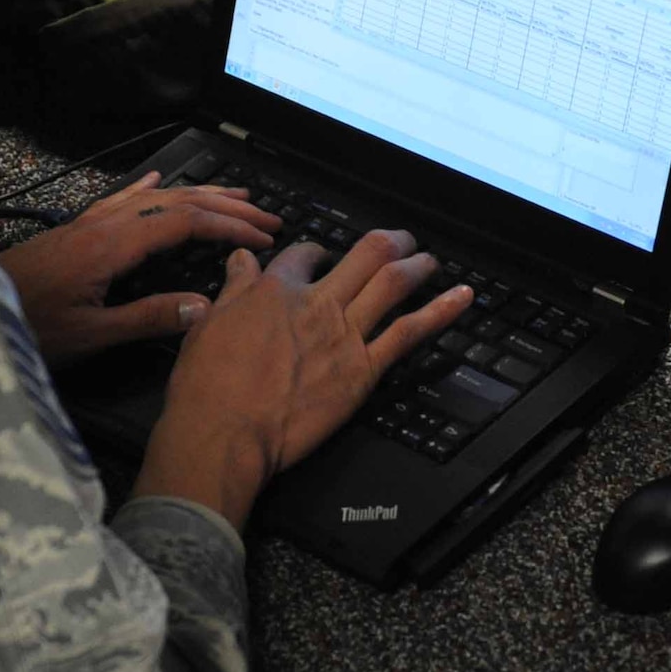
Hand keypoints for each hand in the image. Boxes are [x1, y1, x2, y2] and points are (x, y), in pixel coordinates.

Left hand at [0, 171, 280, 368]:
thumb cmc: (26, 329)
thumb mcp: (90, 334)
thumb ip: (147, 318)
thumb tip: (206, 306)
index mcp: (111, 246)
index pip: (184, 223)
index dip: (229, 226)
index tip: (264, 235)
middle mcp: (102, 225)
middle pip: (176, 202)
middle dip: (226, 206)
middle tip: (267, 215)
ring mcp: (87, 224)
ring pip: (153, 197)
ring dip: (197, 193)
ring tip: (234, 194)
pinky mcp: (74, 231)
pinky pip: (121, 199)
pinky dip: (149, 188)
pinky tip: (159, 179)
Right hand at [133, 230, 473, 528]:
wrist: (225, 433)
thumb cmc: (208, 387)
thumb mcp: (208, 324)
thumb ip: (233, 288)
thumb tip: (242, 260)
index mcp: (274, 290)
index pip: (303, 254)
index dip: (315, 250)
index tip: (322, 254)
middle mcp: (316, 304)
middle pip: (364, 256)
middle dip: (388, 242)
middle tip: (401, 239)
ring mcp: (344, 335)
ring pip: (392, 284)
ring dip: (416, 265)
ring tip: (429, 258)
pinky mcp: (363, 370)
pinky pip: (410, 332)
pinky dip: (441, 311)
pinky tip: (462, 296)